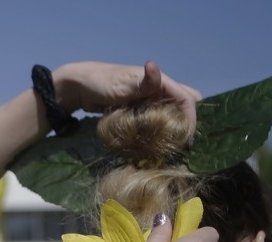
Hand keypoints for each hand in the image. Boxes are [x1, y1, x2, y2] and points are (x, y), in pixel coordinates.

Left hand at [53, 60, 200, 130]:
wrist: (80, 87)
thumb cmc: (100, 83)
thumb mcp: (122, 85)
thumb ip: (143, 82)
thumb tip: (153, 66)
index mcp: (160, 80)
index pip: (187, 99)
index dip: (191, 118)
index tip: (186, 140)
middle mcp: (159, 88)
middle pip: (184, 104)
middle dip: (188, 122)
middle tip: (182, 144)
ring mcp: (150, 97)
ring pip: (173, 111)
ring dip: (175, 126)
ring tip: (172, 146)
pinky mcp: (141, 107)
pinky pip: (158, 117)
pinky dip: (161, 128)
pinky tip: (157, 142)